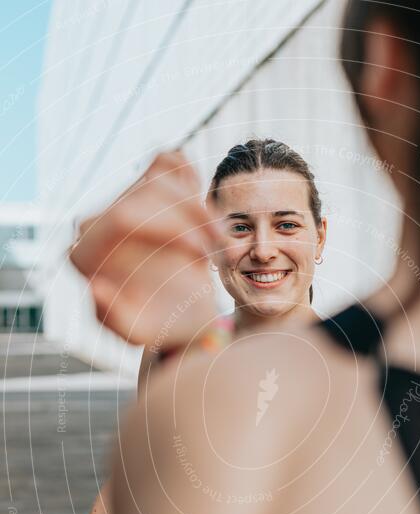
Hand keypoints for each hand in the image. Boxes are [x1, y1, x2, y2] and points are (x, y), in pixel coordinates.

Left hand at [69, 151, 220, 348]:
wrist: (179, 318)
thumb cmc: (161, 328)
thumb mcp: (141, 333)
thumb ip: (113, 317)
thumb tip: (94, 285)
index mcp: (85, 256)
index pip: (124, 218)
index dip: (172, 229)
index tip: (203, 256)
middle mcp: (94, 224)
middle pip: (148, 194)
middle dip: (192, 217)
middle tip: (222, 250)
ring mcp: (117, 203)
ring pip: (161, 176)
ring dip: (200, 206)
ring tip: (219, 242)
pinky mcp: (142, 191)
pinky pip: (167, 161)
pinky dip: (191, 177)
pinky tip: (206, 214)